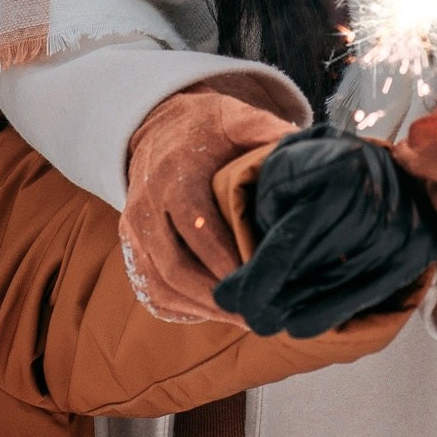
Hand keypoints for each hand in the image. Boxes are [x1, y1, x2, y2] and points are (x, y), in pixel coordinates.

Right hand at [119, 84, 297, 322]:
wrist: (158, 128)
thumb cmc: (205, 128)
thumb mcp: (233, 118)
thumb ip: (265, 131)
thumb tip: (305, 148)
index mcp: (173, 175)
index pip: (196, 227)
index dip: (225, 259)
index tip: (261, 280)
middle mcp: (145, 206)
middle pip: (174, 266)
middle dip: (217, 296)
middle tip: (258, 312)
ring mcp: (133, 230)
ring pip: (160, 284)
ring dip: (201, 308)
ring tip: (243, 318)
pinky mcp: (131, 247)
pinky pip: (151, 289)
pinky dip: (182, 309)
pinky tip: (215, 313)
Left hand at [211, 125, 436, 338]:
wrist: (366, 159)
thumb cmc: (310, 170)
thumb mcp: (277, 178)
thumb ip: (260, 224)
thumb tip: (232, 294)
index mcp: (337, 169)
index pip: (293, 239)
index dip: (260, 277)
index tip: (230, 301)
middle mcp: (376, 195)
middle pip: (317, 267)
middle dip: (276, 299)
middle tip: (249, 317)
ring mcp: (403, 223)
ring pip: (342, 285)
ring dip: (299, 310)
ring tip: (268, 322)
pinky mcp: (418, 246)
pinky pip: (370, 292)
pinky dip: (331, 312)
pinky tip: (300, 326)